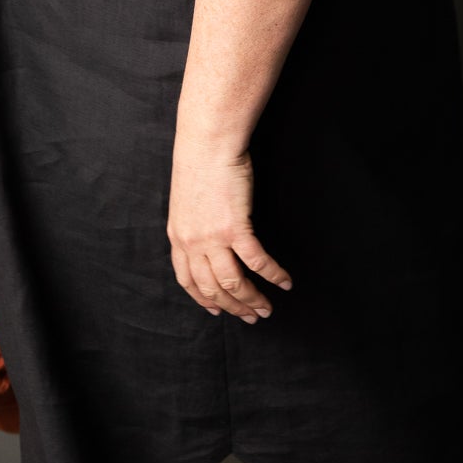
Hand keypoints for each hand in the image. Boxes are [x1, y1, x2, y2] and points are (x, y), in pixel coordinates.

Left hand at [167, 141, 292, 321]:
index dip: (203, 299)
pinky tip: (284, 281)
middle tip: (251, 317)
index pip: (188, 280)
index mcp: (178, 237)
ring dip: (252, 300)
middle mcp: (192, 243)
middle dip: (233, 308)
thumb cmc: (200, 165)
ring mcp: (212, 238)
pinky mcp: (235, 228)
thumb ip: (193, 225)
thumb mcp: (187, 202)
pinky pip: (256, 261)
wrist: (207, 145)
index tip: (217, 311)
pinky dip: (272, 275)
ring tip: (267, 309)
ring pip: (233, 283)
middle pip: (212, 288)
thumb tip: (207, 237)